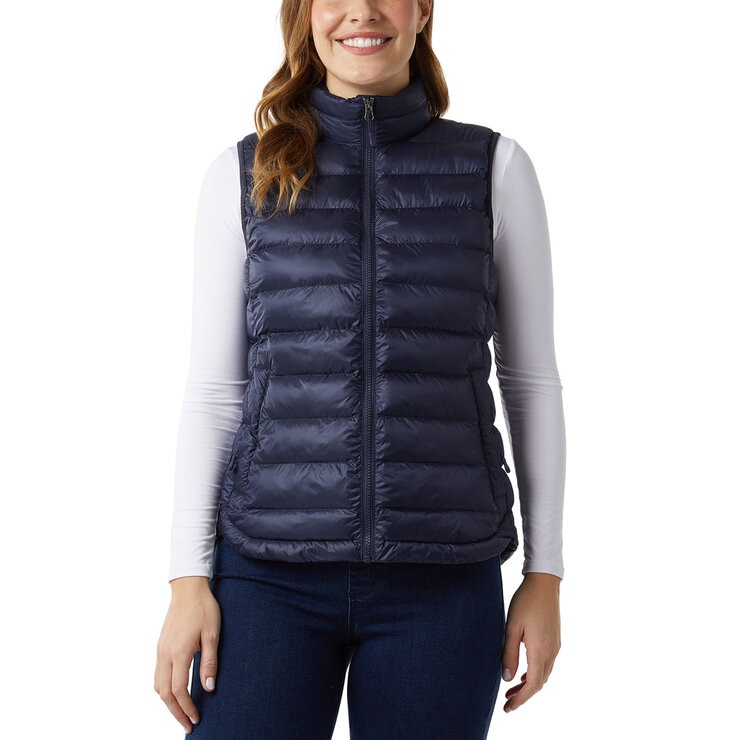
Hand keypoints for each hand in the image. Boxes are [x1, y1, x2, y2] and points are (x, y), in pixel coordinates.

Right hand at [154, 576, 220, 733]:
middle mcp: (165, 653)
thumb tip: (209, 688)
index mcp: (179, 651)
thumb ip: (210, 662)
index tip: (196, 718)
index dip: (187, 707)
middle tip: (188, 724)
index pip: (179, 689)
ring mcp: (160, 650)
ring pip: (158, 685)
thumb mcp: (213, 634)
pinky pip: (158, 674)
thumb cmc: (204, 608)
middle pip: (164, 693)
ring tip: (182, 712)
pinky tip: (175, 692)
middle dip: (175, 711)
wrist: (188, 588)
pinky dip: (165, 689)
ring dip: (168, 702)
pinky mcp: (160, 646)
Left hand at [501, 572, 560, 711]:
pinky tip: (525, 672)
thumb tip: (507, 679)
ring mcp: (556, 645)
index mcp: (540, 650)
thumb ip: (509, 654)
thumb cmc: (525, 601)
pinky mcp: (555, 639)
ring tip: (512, 689)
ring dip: (530, 684)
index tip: (508, 708)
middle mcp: (552, 651)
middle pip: (540, 683)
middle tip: (507, 702)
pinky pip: (547, 664)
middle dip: (524, 695)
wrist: (544, 582)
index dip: (521, 699)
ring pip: (544, 674)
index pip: (533, 685)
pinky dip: (536, 673)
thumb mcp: (511, 627)